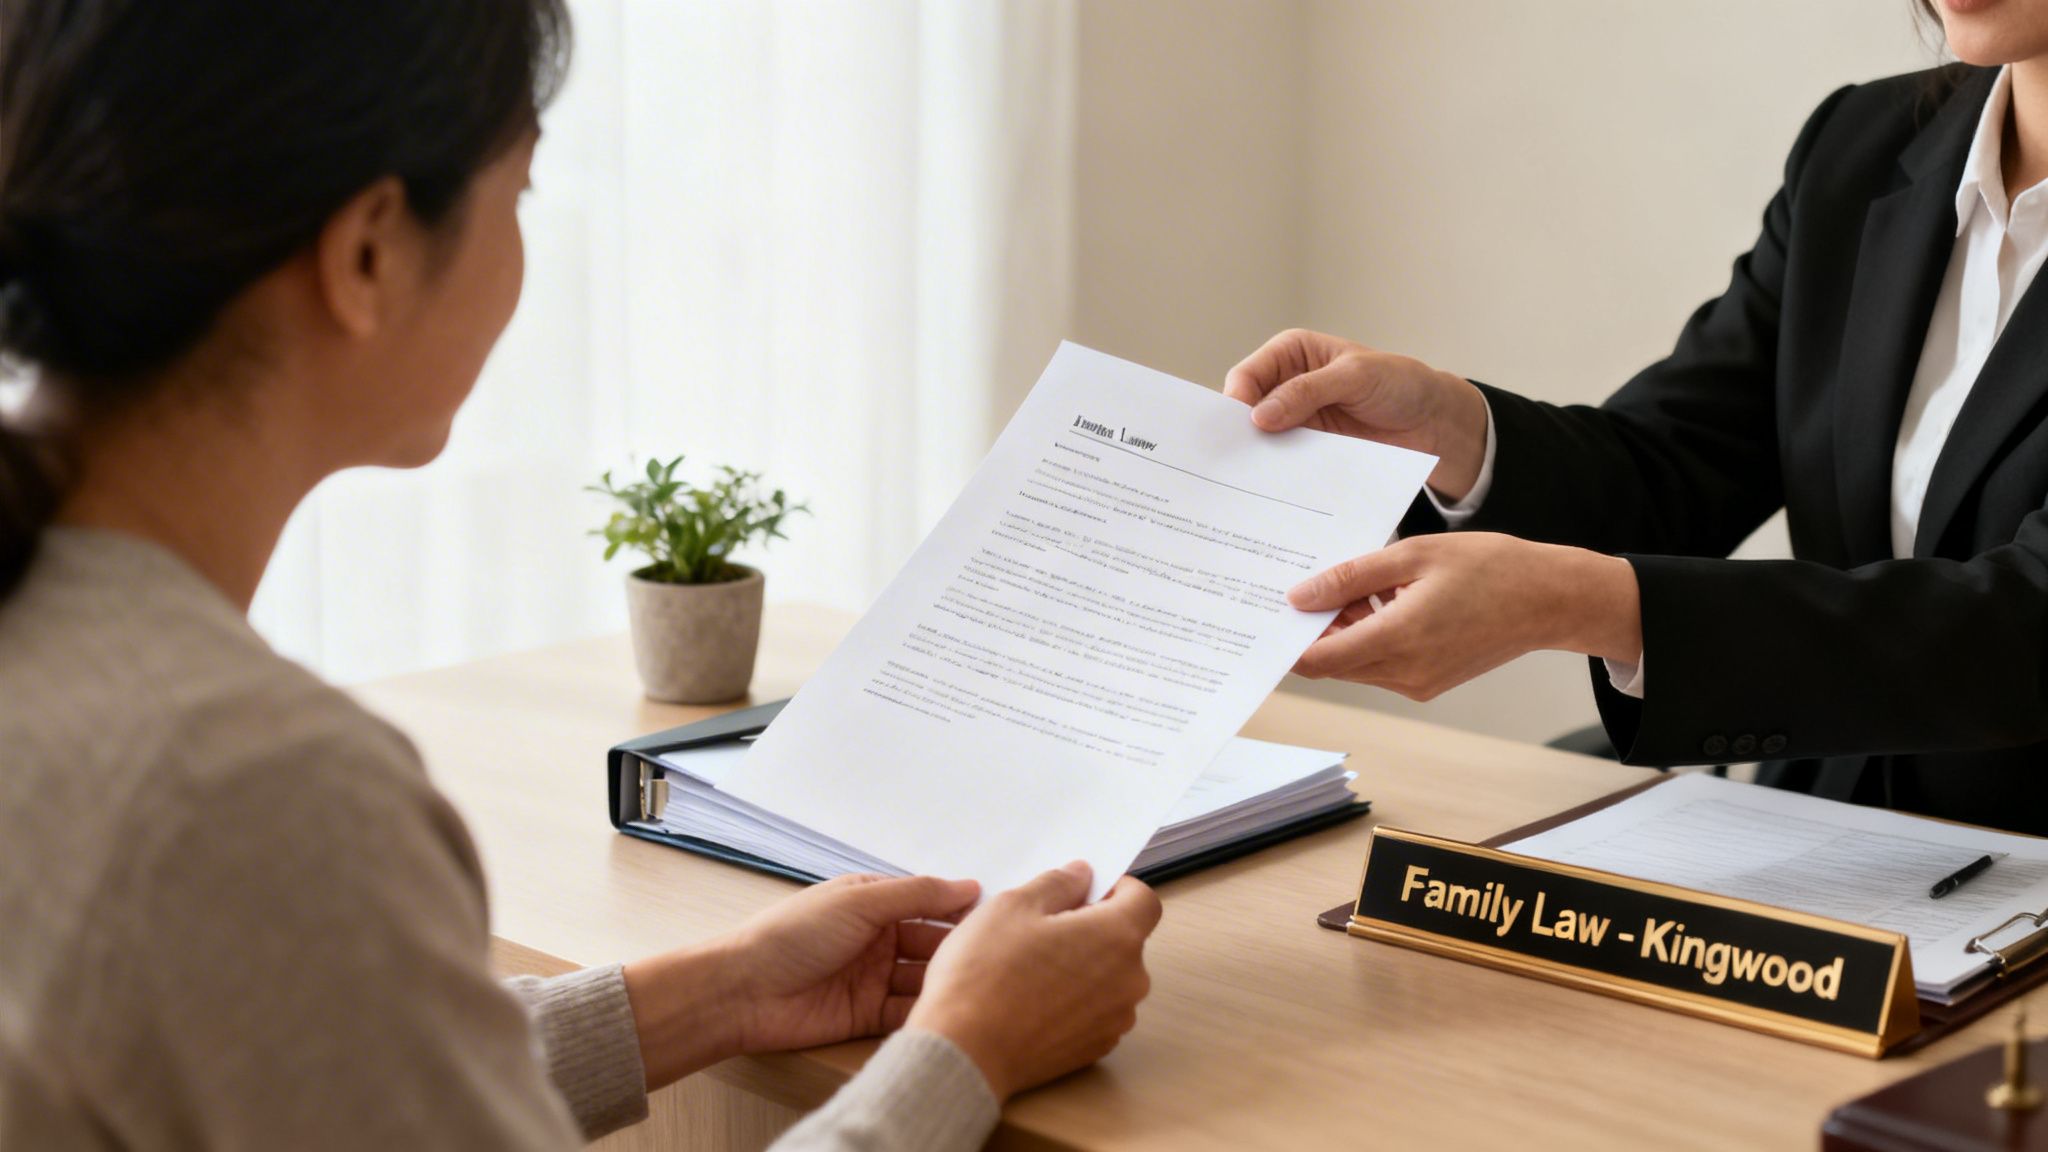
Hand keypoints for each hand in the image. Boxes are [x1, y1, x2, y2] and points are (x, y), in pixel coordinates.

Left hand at [623, 873, 979, 1088]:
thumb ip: (917, 894)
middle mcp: (876, 938)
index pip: (928, 902)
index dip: (959, 910)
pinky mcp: (866, 1016)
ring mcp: (872, 978)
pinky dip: (925, 1012)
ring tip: (975, 986)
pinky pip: (906, 1013)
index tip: (993, 917)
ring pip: (923, 979)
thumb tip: (969, 885)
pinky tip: (948, 1011)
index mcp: (873, 903)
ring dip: (944, 981)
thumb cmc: (790, 935)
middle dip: (957, 950)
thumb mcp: (859, 902)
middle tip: (990, 957)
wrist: (744, 991)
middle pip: (931, 943)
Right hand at [906, 862, 1160, 1099]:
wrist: (966, 1053)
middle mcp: (1129, 980)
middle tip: (1044, 929)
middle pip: (1125, 940)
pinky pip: (1095, 1011)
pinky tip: (1033, 1001)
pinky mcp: (1095, 1049)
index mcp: (1116, 936)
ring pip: (1109, 978)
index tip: (1088, 891)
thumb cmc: (986, 976)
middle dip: (1093, 928)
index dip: (1118, 889)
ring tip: (1032, 968)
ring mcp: (1114, 1020)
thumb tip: (1081, 876)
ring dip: (1083, 966)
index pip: (1144, 900)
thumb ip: (1057, 883)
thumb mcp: (1013, 906)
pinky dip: (1074, 1001)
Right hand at [1224, 328, 1489, 500]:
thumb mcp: (1355, 377)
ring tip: (1248, 483)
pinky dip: (1278, 475)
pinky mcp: (1307, 450)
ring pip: (1261, 441)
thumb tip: (1259, 416)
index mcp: (1290, 354)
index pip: (1247, 377)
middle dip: (1239, 434)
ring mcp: (1295, 421)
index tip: (1238, 430)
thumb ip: (1307, 391)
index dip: (1236, 402)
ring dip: (1257, 459)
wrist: (1431, 422)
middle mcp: (1285, 386)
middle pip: (1246, 412)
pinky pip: (1283, 463)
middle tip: (1231, 462)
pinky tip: (1274, 491)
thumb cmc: (1398, 383)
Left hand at [1286, 533, 1642, 699]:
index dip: (1285, 643)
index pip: (1317, 660)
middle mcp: (1404, 672)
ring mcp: (1418, 682)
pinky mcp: (1429, 682)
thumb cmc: (1489, 568)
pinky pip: (1381, 665)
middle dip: (1315, 630)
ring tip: (1356, 586)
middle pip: (1332, 664)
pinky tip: (1381, 600)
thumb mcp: (1412, 555)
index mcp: (1398, 639)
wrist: (1550, 599)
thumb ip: (1351, 577)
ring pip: (1355, 665)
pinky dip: (1369, 637)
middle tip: (1308, 586)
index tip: (1266, 616)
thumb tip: (1299, 597)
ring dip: (1344, 632)